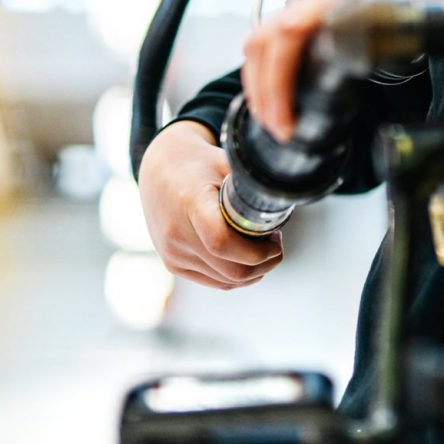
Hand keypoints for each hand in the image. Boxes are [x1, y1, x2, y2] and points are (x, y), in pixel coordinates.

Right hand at [138, 118, 283, 288]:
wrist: (157, 169)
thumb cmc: (196, 163)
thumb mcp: (227, 162)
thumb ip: (252, 186)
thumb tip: (286, 202)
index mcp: (190, 202)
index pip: (222, 242)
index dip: (257, 251)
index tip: (276, 238)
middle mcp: (176, 233)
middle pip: (230, 269)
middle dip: (264, 264)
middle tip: (276, 244)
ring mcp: (172, 253)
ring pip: (226, 281)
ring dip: (253, 272)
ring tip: (263, 247)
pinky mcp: (173, 264)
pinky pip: (215, 282)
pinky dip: (237, 275)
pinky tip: (247, 257)